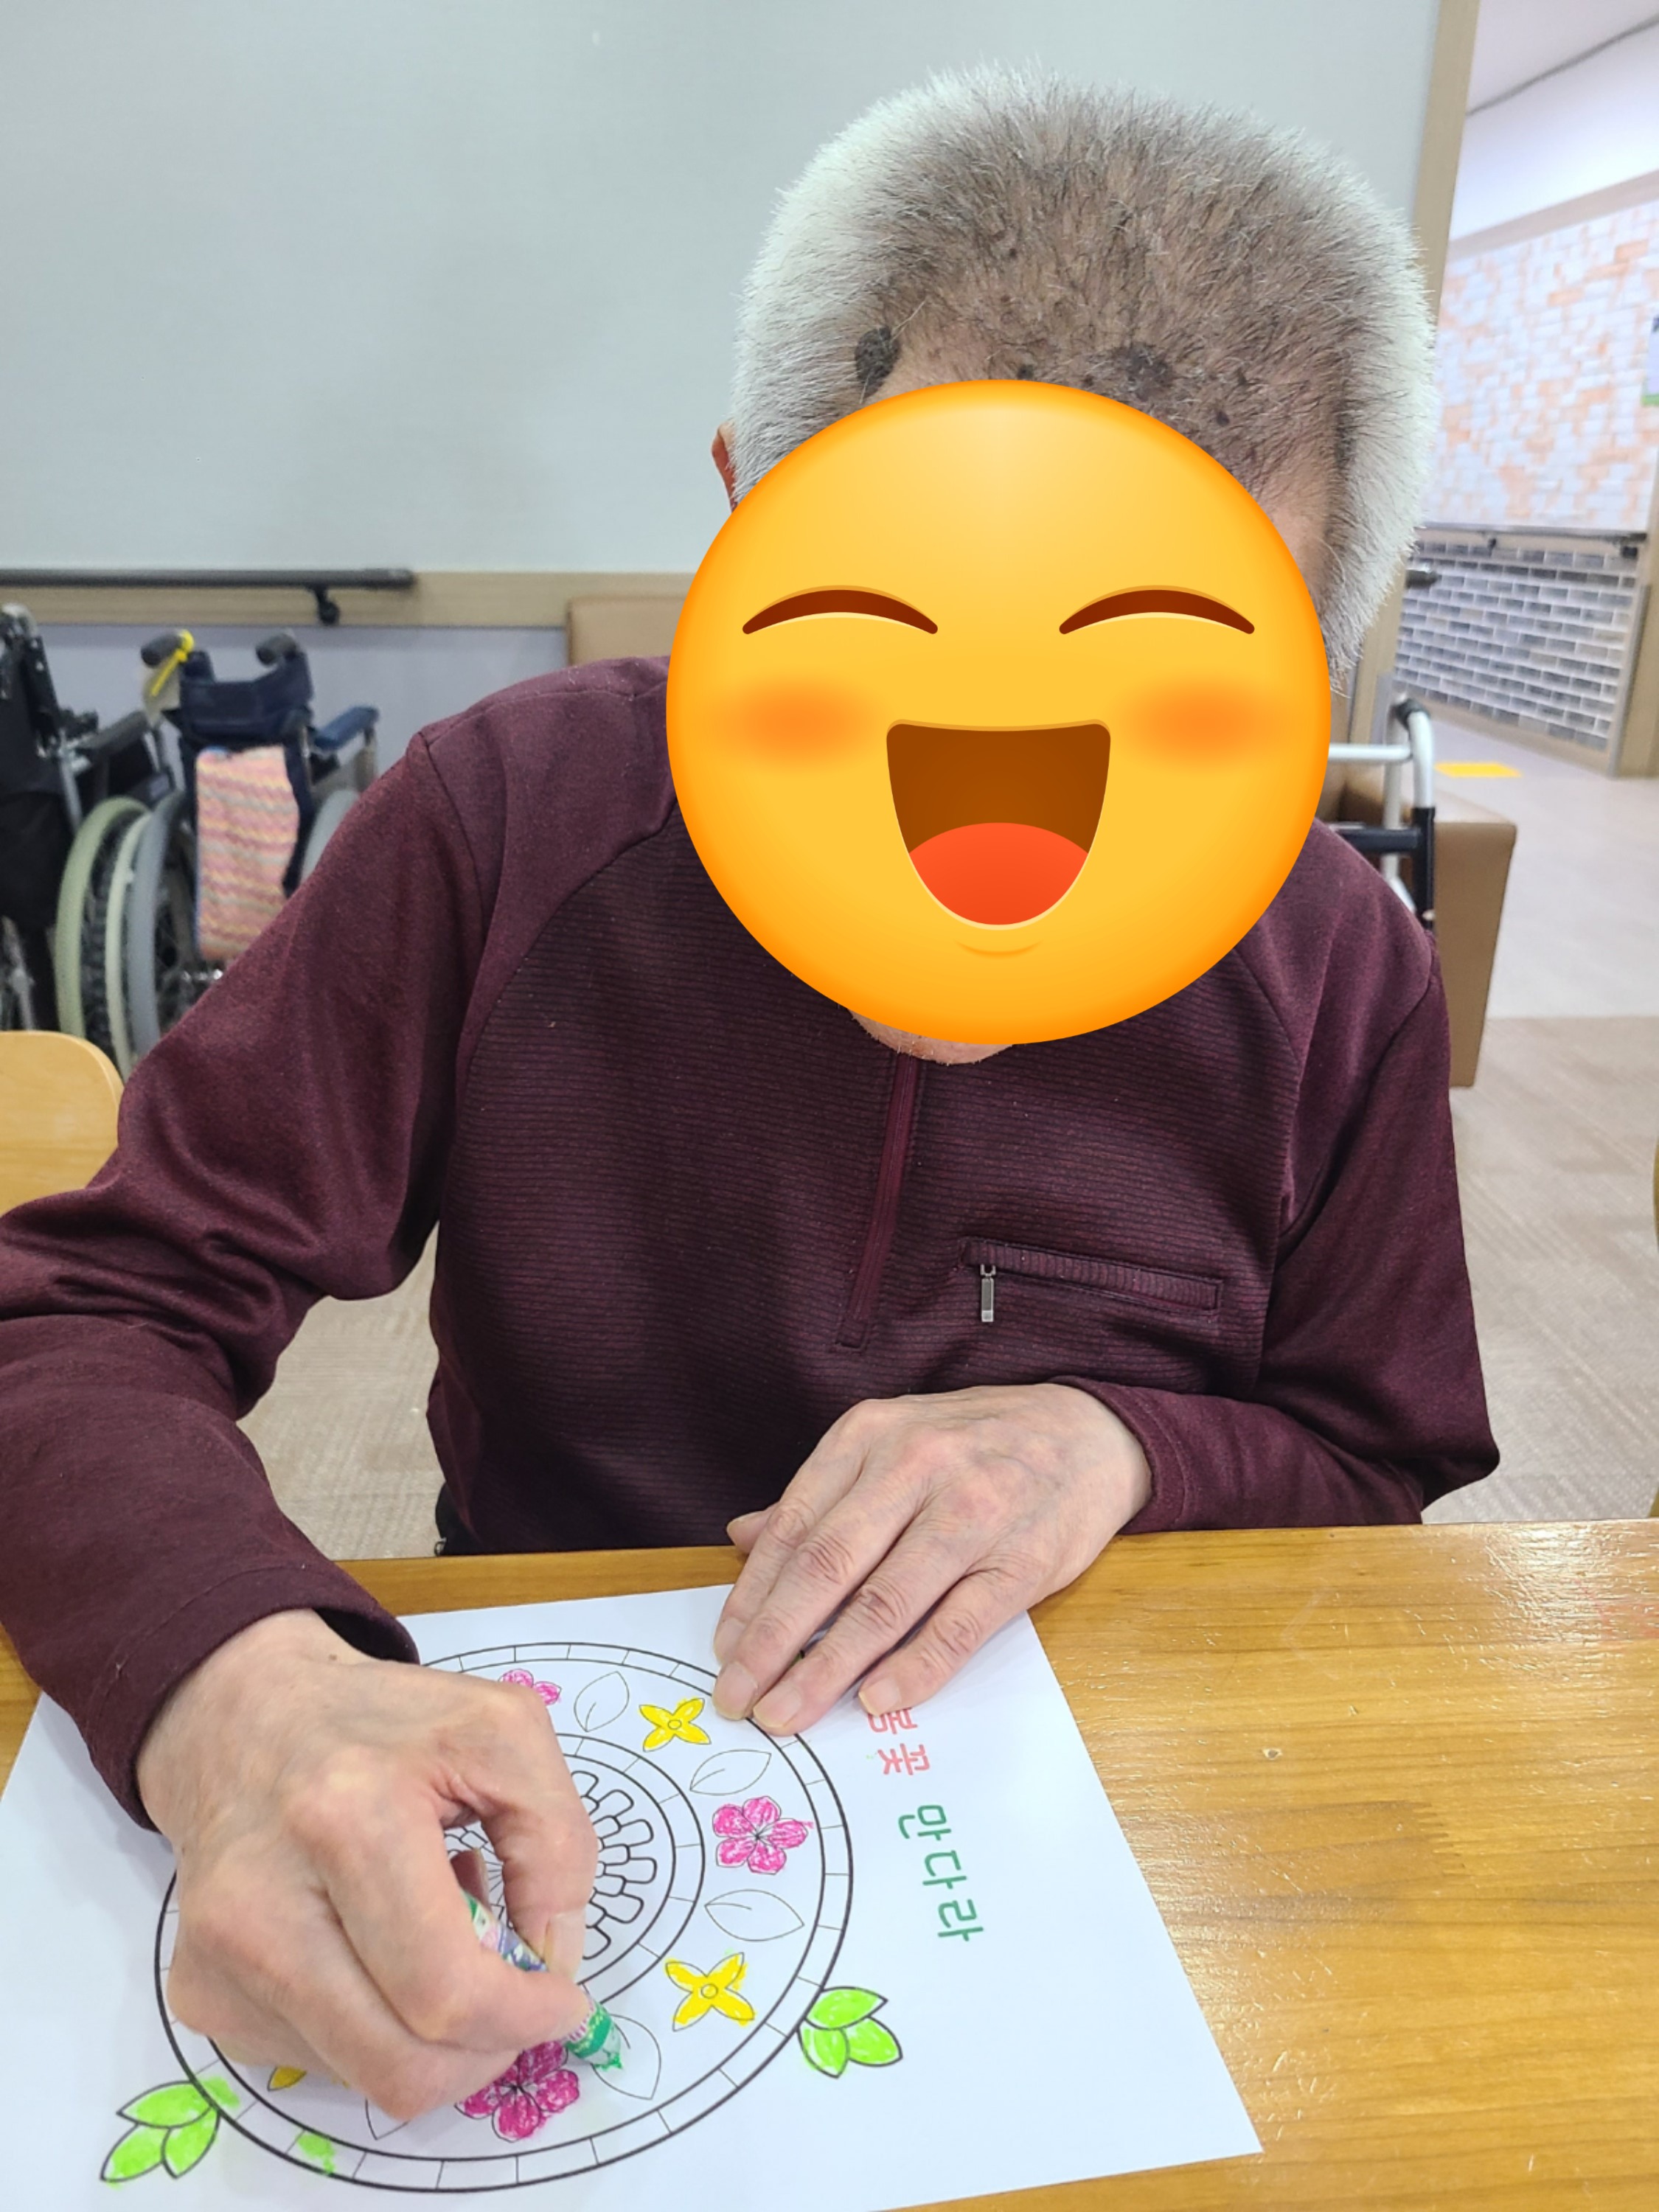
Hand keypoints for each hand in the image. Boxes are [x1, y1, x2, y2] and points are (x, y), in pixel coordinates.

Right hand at [135, 1610, 596, 2120]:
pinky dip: (374, 2026)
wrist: (241, 1717)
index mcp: (348, 1815)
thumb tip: (549, 1961)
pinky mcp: (200, 1993)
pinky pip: (318, 2062)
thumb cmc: (381, 1722)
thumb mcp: (501, 1731)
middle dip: (486, 2051)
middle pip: (401, 2065)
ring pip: (363, 2080)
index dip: (523, 2017)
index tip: (561, 1999)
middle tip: (518, 2001)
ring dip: (432, 2040)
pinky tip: (379, 1947)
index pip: (445, 1989)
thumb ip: (557, 1840)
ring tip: (441, 1943)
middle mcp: (263, 1901)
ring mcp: (220, 1959)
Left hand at [710, 1383, 1149, 1733]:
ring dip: (828, 1668)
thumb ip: (820, 1496)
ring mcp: (971, 1513)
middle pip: (827, 1566)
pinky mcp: (1021, 1560)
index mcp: (869, 1437)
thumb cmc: (975, 1444)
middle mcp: (914, 1467)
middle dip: (774, 1642)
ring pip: (883, 1602)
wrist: (1087, 1432)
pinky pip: (958, 1624)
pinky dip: (915, 1668)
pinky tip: (876, 1700)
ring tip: (789, 1713)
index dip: (752, 1596)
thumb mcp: (889, 1443)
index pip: (794, 1527)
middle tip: (739, 1698)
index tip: (725, 1652)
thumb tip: (742, 1539)